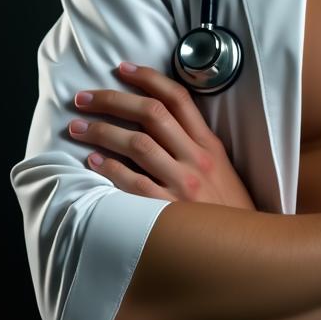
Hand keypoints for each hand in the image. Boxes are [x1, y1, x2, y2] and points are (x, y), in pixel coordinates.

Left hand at [67, 62, 255, 209]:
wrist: (242, 250)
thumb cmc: (226, 210)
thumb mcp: (221, 168)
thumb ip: (194, 145)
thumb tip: (157, 121)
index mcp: (209, 145)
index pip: (178, 98)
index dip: (148, 78)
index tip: (121, 69)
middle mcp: (196, 159)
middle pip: (151, 114)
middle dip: (112, 100)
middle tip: (83, 98)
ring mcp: (182, 184)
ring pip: (137, 143)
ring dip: (102, 131)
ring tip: (78, 127)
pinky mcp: (168, 211)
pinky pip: (133, 183)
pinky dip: (110, 169)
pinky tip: (93, 163)